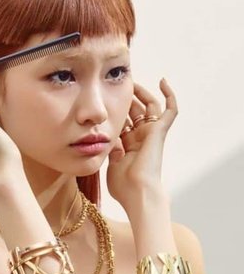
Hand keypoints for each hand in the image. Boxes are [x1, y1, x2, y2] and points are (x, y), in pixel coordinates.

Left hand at [106, 78, 177, 210]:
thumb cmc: (123, 186)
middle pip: (135, 112)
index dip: (115, 112)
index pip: (123, 123)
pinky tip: (163, 81)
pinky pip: (170, 110)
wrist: (138, 193)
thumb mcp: (109, 164)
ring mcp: (151, 134)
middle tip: (117, 85)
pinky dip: (169, 95)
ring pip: (150, 107)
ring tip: (132, 81)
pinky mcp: (160, 131)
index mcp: (128, 147)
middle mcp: (141, 139)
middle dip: (127, 99)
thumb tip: (101, 135)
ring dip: (142, 93)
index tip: (105, 99)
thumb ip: (107, 149)